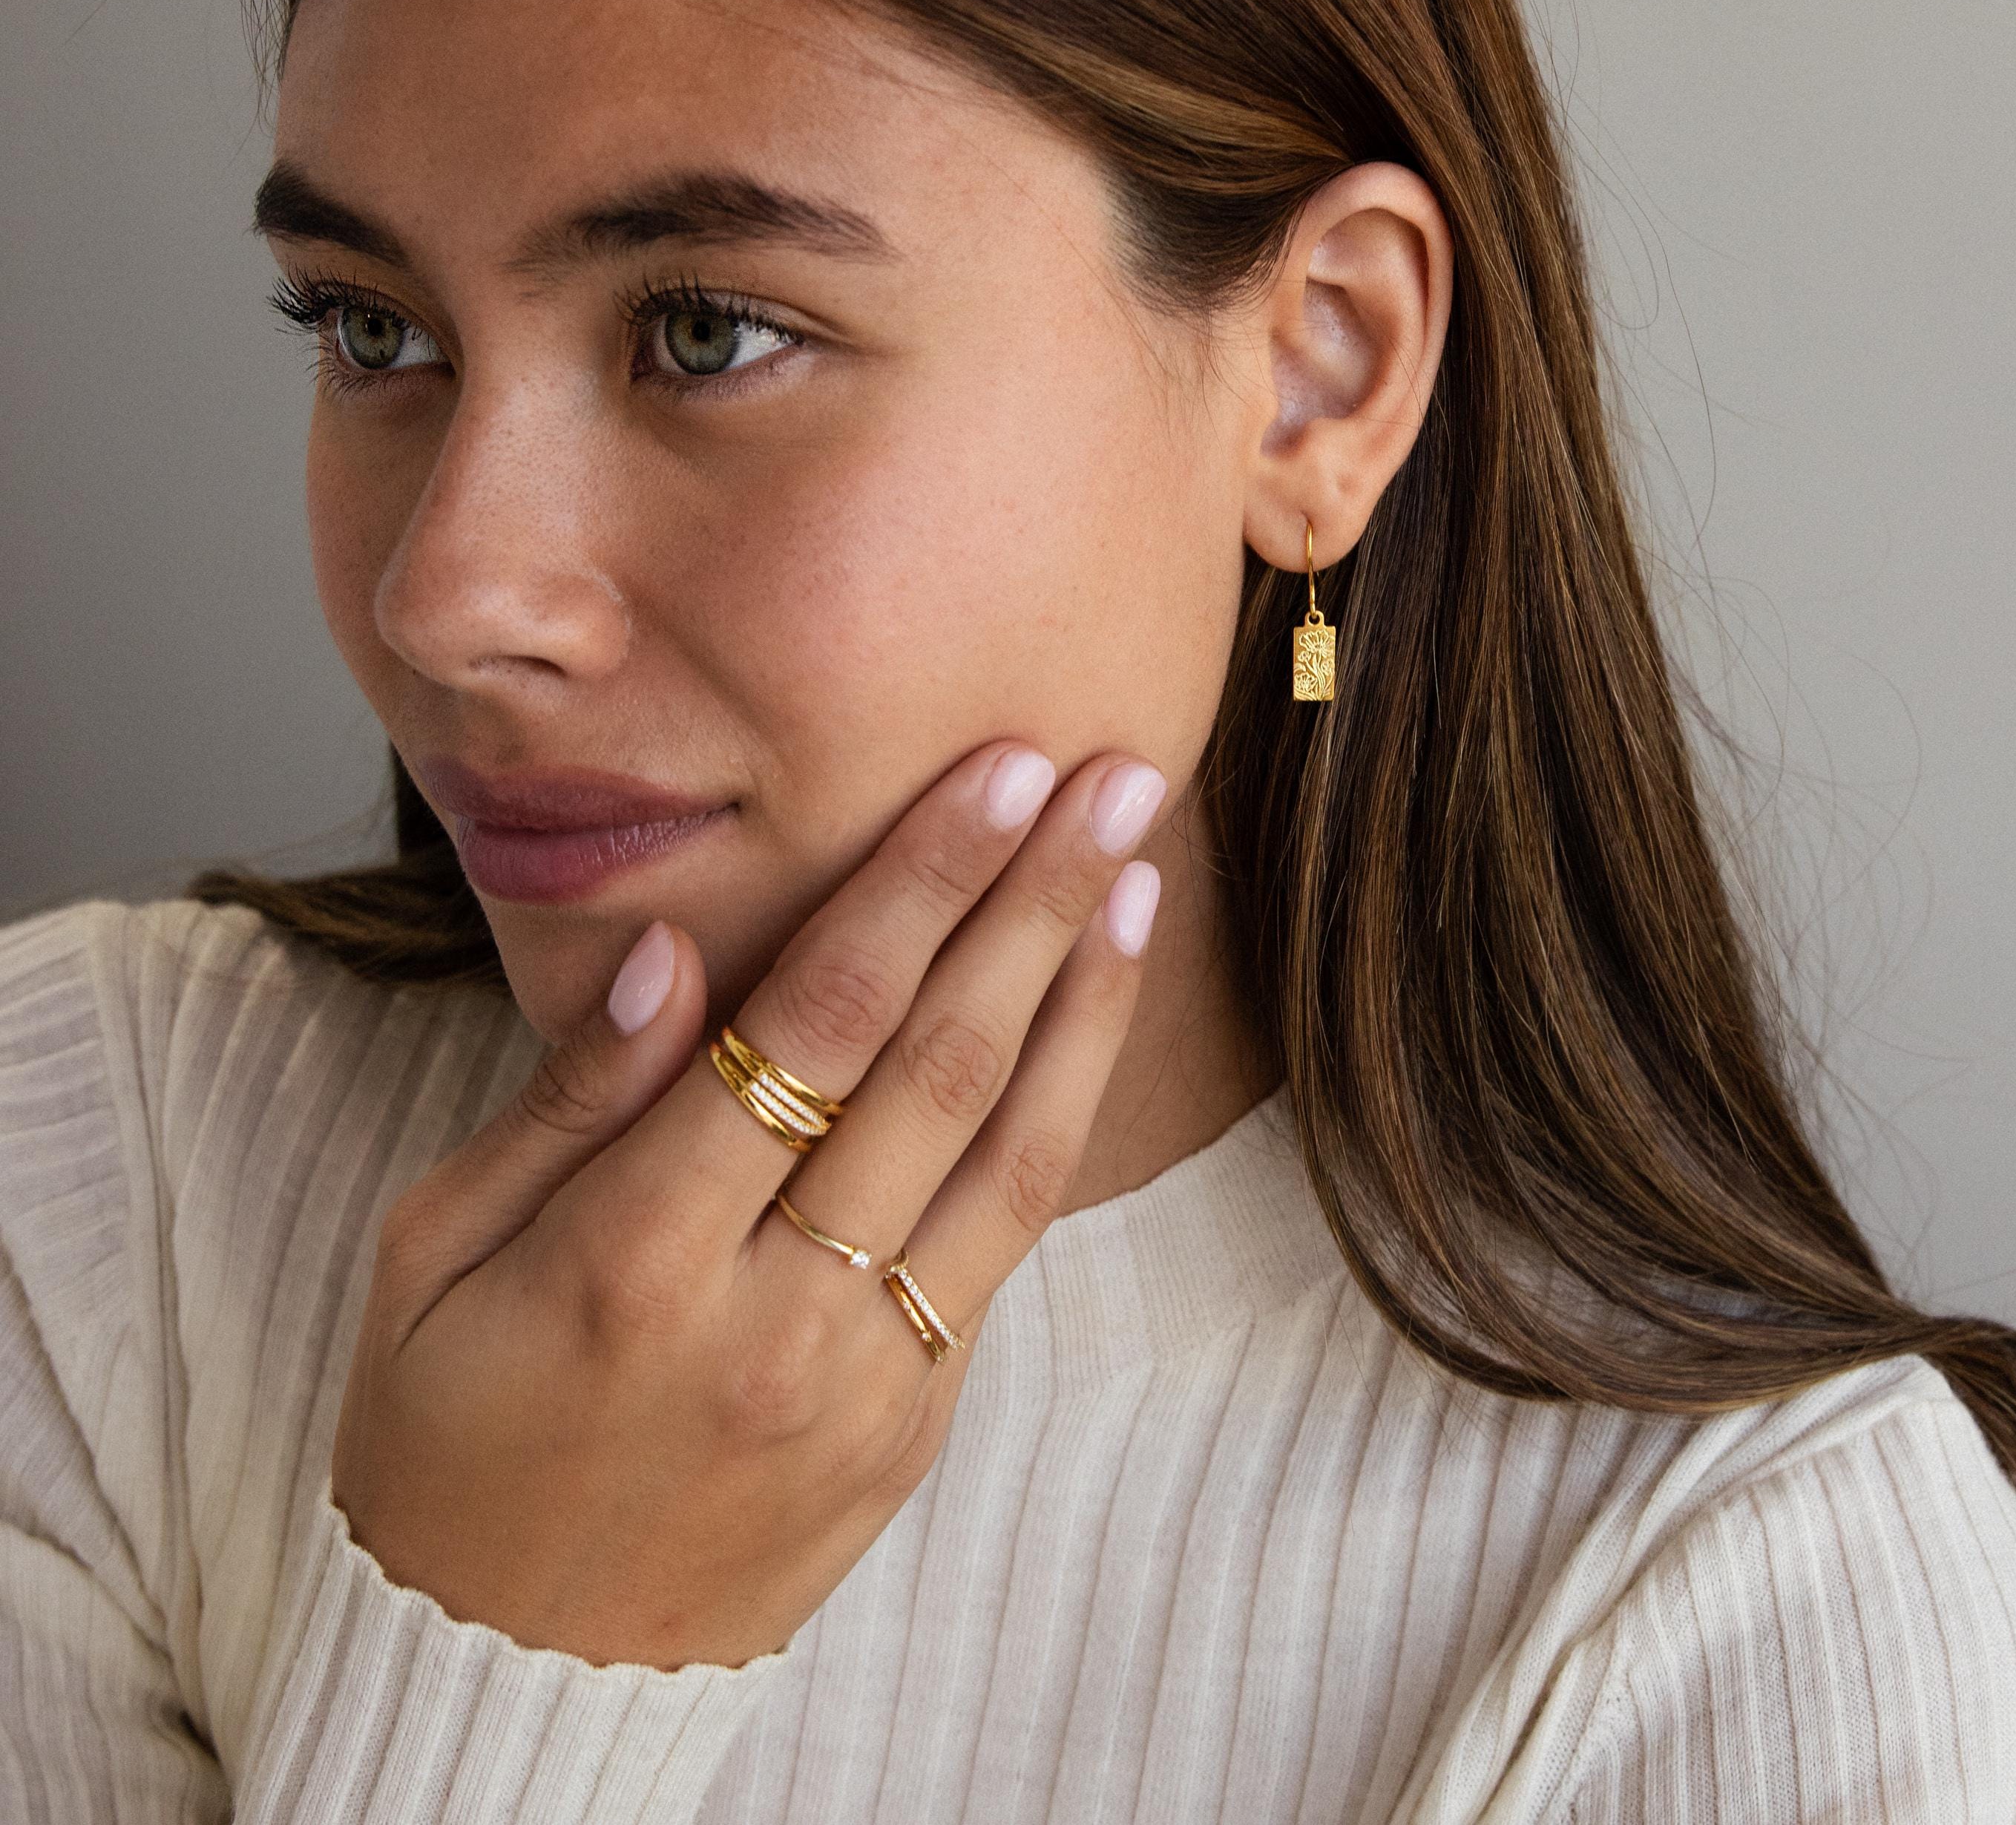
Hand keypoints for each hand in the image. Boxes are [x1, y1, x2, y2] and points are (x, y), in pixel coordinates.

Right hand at [326, 740, 1164, 1668]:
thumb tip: (673, 959)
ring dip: (1085, 998)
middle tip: (1111, 777)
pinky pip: (1005, 1246)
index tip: (995, 776)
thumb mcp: (435, 1261)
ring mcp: (862, 1382)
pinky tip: (1089, 1022)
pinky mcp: (914, 1429)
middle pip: (937, 1065)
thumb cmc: (446, 1442)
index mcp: (636, 1259)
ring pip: (1008, 1152)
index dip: (920, 885)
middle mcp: (772, 1316)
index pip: (814, 1025)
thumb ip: (565, 1105)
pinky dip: (1059, 1117)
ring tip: (1140, 873)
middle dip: (1035, 902)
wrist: (509, 1680)